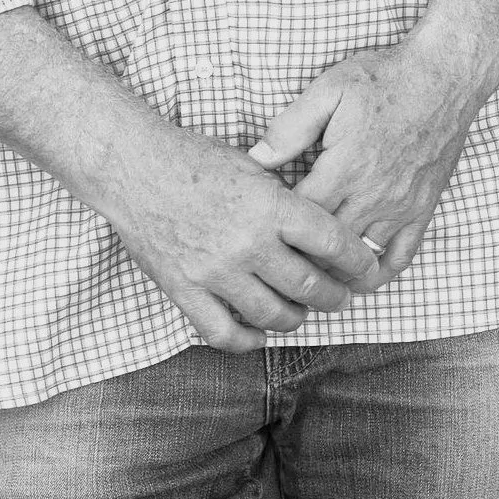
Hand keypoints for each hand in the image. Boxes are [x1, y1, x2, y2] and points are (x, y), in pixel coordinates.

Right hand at [102, 119, 379, 351]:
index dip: (357, 261)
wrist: (132, 166)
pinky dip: (249, 340)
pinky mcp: (186, 291)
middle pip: (309, 286)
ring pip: (274, 315)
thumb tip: (320, 230)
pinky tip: (259, 331)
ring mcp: (215, 271)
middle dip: (333, 295)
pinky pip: (226, 333)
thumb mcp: (249, 164)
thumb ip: (283, 198)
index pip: (332, 242)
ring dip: (296, 318)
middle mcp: (247, 242)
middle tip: (338, 295)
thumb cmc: (191, 158)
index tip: (366, 268)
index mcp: (268, 205)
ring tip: (300, 311)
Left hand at [247, 29, 489, 287]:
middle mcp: (373, 196)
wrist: (443, 76)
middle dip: (300, 254)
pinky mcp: (423, 210)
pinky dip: (377, 274)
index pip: (302, 217)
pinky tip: (356, 274)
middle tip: (277, 256)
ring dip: (333, 269)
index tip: (263, 224)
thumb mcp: (328, 90)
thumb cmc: (384, 78)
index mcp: (345, 168)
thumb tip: (255, 158)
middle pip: (327, 247)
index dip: (278, 225)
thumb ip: (290, 128)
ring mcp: (401, 208)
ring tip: (309, 271)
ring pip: (360, 260)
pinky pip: (400, 258)